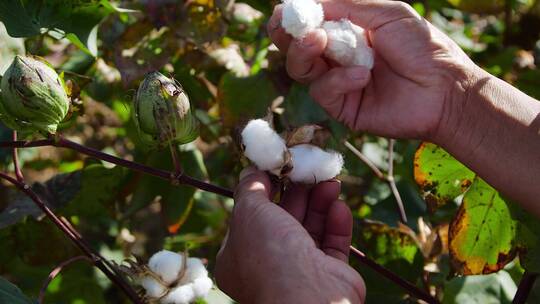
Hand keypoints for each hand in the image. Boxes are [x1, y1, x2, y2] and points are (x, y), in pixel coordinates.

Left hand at [215, 167, 364, 303]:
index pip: (250, 217)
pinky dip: (336, 223)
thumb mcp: (248, 213)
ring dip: (320, 202)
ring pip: (310, 229)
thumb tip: (251, 171)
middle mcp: (267, 264)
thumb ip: (249, 189)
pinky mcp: (329, 274)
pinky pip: (332, 244)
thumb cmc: (269, 253)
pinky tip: (339, 205)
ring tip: (330, 180)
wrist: (307, 296)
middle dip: (298, 192)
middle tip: (309, 168)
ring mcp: (299, 271)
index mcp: (238, 257)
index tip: (278, 167)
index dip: (264, 190)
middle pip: (284, 219)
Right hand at [267, 0, 476, 140]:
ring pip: (301, 70)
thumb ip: (348, 5)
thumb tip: (310, 1)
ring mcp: (339, 84)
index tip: (283, 12)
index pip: (309, 25)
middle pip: (296, 49)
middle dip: (288, 37)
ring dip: (304, 53)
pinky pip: (323, 92)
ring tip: (318, 41)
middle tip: (288, 27)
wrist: (445, 89)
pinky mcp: (343, 108)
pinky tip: (362, 75)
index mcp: (347, 33)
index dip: (292, 19)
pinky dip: (338, 80)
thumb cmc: (422, 47)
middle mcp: (337, 58)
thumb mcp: (387, 14)